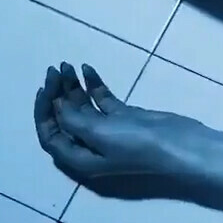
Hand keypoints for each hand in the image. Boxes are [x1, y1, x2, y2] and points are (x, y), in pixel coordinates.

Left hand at [34, 63, 206, 187]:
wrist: (178, 143)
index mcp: (79, 157)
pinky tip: (88, 69)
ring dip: (74, 87)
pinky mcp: (124, 118)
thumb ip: (73, 120)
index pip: (51, 134)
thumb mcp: (98, 133)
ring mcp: (108, 131)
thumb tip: (57, 106)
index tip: (47, 87)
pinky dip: (94, 86)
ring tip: (69, 65)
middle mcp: (90, 145)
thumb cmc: (136, 144)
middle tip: (57, 69)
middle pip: (65, 118)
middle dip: (57, 94)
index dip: (44, 111)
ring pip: (83, 107)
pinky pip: (102, 101)